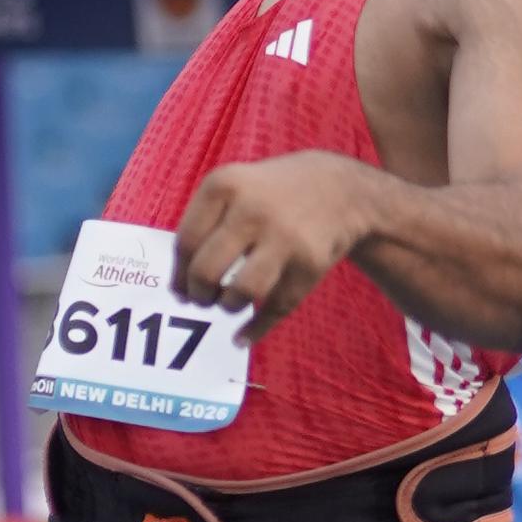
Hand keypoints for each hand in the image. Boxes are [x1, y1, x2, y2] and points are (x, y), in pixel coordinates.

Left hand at [172, 150, 368, 328]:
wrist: (342, 190)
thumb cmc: (272, 194)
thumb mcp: (235, 186)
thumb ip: (204, 227)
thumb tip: (179, 289)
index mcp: (225, 185)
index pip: (185, 243)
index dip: (179, 274)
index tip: (181, 289)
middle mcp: (252, 210)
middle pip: (207, 271)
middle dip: (199, 295)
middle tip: (204, 298)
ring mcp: (284, 238)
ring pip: (240, 294)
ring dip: (227, 307)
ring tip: (229, 303)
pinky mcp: (309, 264)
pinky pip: (274, 309)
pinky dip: (253, 330)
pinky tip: (242, 336)